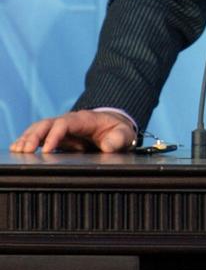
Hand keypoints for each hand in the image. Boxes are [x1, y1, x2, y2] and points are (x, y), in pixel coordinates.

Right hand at [10, 110, 135, 153]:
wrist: (115, 127)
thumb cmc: (118, 131)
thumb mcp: (123, 135)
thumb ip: (118, 139)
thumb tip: (108, 146)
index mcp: (84, 119)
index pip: (64, 123)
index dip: (54, 135)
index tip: (46, 150)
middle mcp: (69, 121)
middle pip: (47, 124)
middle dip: (34, 136)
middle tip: (24, 150)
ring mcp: (61, 128)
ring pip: (39, 128)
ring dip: (27, 138)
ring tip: (17, 150)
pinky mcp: (57, 136)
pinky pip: (39, 136)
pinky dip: (27, 140)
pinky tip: (17, 148)